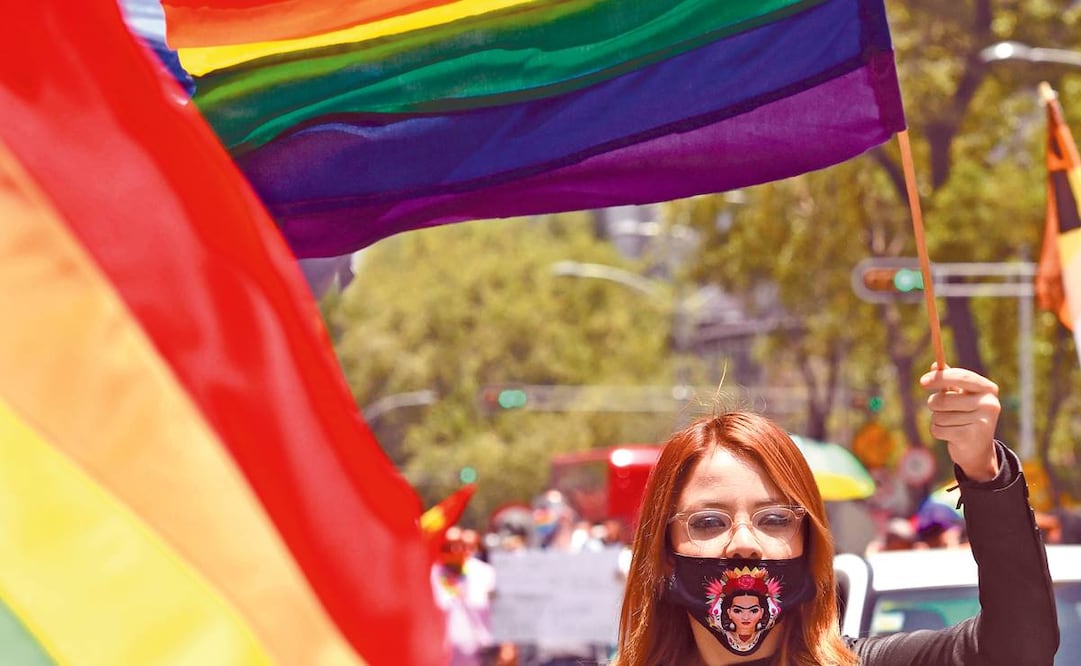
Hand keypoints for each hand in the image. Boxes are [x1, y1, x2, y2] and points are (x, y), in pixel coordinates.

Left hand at [919, 365, 1000, 481]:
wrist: (978, 451)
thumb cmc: (967, 417)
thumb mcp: (961, 396)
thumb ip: (949, 381)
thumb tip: (935, 365)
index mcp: (988, 389)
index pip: (961, 377)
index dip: (940, 378)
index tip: (922, 381)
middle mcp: (989, 404)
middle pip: (944, 399)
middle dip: (934, 404)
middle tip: (939, 409)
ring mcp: (982, 421)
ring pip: (939, 415)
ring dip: (937, 419)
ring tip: (951, 424)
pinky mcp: (971, 437)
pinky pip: (938, 429)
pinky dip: (938, 431)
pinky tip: (950, 435)